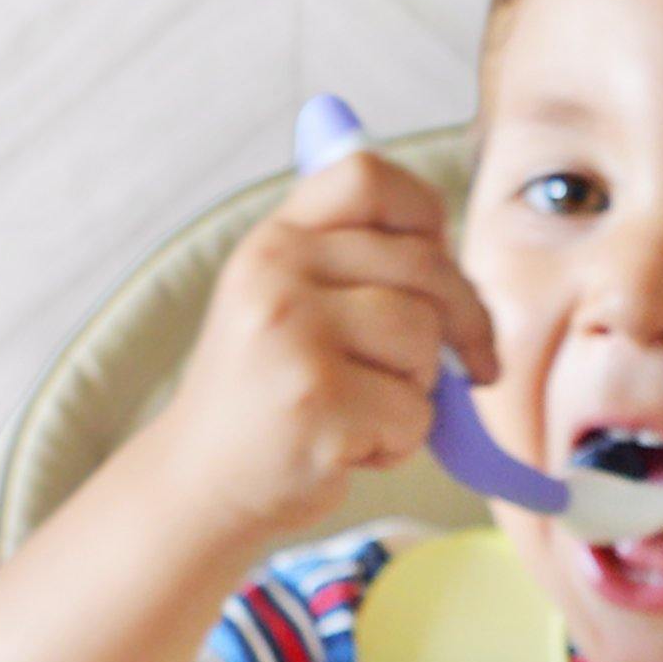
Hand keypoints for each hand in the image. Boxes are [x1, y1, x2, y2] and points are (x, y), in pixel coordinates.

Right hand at [153, 145, 497, 554]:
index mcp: (275, 241)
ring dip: (419, 389)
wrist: (198, 485)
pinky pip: (415, 412)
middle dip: (460, 323)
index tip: (443, 262)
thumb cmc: (265, 396)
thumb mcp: (283, 303)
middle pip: (426, 268)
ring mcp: (295, 338)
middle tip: (465, 364)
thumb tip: (449, 243)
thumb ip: (349, 262)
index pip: (366, 175)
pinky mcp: (319, 404)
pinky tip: (352, 449)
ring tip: (366, 410)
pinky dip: (401, 442)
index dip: (426, 214)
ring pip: (426, 339)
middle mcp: (278, 275)